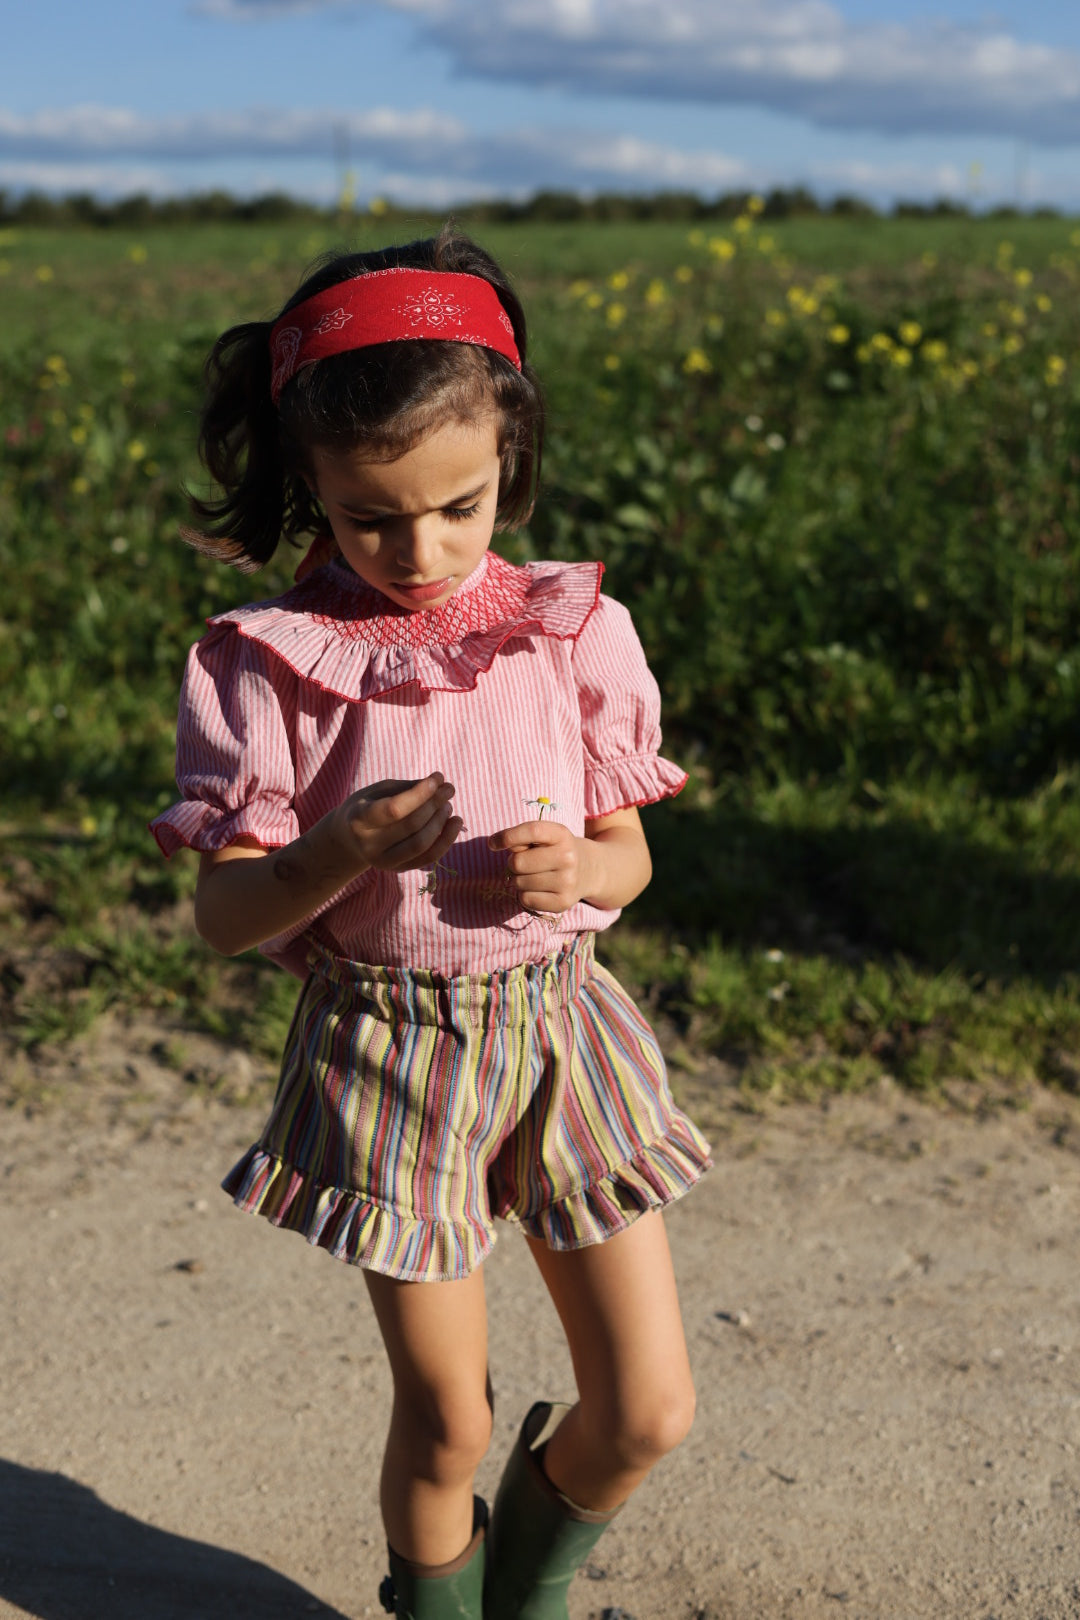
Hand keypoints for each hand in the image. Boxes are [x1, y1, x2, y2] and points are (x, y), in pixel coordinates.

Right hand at [332, 774, 462, 874]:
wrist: (350, 838)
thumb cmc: (369, 805)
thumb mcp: (379, 790)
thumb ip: (408, 788)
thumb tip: (441, 784)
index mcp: (359, 819)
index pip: (394, 809)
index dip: (419, 793)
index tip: (438, 778)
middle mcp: (368, 845)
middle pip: (411, 826)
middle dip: (435, 804)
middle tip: (449, 788)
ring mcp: (383, 862)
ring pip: (421, 844)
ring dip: (441, 822)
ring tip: (448, 805)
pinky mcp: (397, 870)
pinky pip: (428, 858)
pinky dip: (446, 840)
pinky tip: (455, 823)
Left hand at [487, 818, 593, 914]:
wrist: (589, 870)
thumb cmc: (556, 850)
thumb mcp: (546, 836)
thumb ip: (523, 838)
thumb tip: (496, 845)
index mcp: (561, 834)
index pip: (531, 830)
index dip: (507, 837)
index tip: (492, 843)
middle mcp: (567, 857)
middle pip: (518, 863)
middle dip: (514, 863)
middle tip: (526, 863)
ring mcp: (567, 882)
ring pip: (519, 883)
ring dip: (519, 880)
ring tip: (534, 876)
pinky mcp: (563, 902)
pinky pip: (526, 900)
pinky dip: (525, 895)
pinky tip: (538, 889)